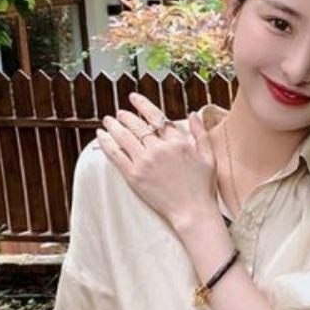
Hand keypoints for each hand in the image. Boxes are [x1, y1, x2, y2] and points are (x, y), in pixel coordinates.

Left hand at [95, 93, 217, 230]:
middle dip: (126, 116)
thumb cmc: (203, 187)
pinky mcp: (134, 176)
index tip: (133, 98)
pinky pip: (116, 155)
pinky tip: (101, 136)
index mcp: (178, 142)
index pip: (156, 117)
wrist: (193, 211)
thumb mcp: (208, 156)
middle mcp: (159, 149)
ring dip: (113, 126)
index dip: (142, 105)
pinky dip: (106, 143)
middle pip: (137, 125)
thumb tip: (193, 113)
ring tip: (107, 121)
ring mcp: (145, 162)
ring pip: (124, 137)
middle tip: (119, 113)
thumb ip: (200, 133)